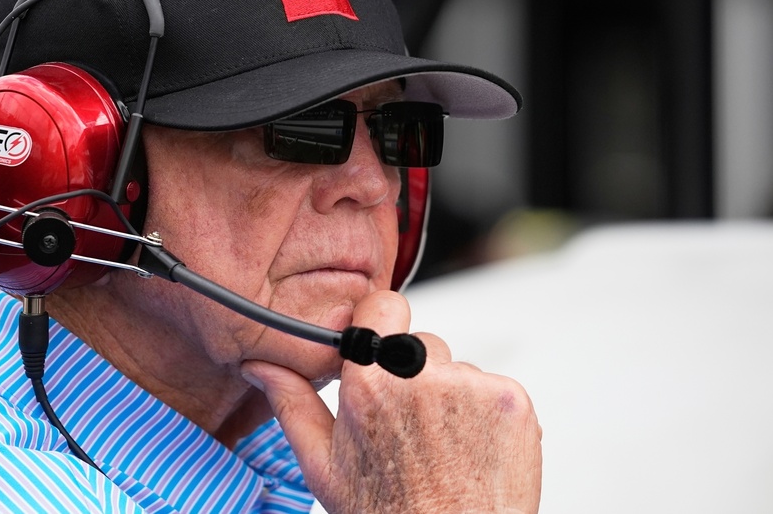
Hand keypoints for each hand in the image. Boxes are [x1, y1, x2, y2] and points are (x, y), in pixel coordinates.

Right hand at [241, 290, 541, 513]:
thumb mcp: (324, 466)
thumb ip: (292, 403)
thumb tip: (260, 367)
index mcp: (370, 384)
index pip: (382, 306)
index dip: (381, 324)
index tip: (380, 347)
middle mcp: (421, 376)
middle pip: (421, 343)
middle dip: (414, 374)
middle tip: (409, 425)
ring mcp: (472, 386)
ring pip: (457, 369)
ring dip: (451, 396)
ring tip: (442, 447)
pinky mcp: (511, 400)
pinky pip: (492, 387)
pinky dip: (485, 412)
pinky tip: (470, 450)